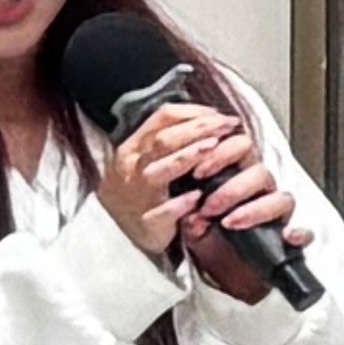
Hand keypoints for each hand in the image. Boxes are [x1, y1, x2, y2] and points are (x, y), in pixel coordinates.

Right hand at [105, 104, 289, 281]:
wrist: (115, 231)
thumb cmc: (141, 189)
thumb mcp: (149, 158)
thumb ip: (173, 138)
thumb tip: (212, 117)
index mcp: (136, 146)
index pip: (163, 118)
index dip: (194, 113)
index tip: (222, 115)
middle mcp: (133, 167)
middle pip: (164, 141)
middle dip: (198, 130)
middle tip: (228, 125)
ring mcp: (137, 195)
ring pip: (158, 172)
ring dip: (186, 158)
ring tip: (213, 148)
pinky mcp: (146, 223)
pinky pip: (160, 213)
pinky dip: (178, 205)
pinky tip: (196, 197)